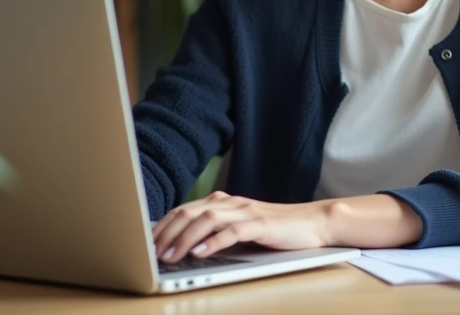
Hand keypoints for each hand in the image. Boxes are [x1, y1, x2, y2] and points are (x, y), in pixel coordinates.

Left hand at [152, 191, 331, 262]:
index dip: (163, 226)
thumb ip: (216, 231)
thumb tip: (184, 246)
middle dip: (167, 234)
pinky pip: (232, 231)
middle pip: (190, 212)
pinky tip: (199, 253)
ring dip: (184, 239)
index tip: (147, 244)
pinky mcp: (261, 225)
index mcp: (223, 202)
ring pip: (207, 220)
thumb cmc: (275, 229)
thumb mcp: (240, 228)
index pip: (184, 210)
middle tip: (152, 254)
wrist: (313, 221)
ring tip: (170, 257)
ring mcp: (246, 212)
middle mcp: (231, 202)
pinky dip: (213, 242)